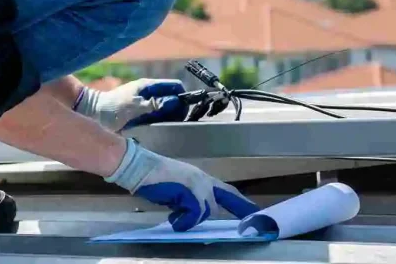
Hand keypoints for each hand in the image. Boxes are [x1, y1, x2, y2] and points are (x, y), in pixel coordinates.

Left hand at [73, 79, 187, 131]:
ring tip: (170, 129)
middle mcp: (150, 94)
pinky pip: (158, 118)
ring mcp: (146, 104)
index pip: (175, 87)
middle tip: (178, 124)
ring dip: (170, 118)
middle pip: (174, 99)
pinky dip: (162, 124)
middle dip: (178, 110)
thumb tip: (175, 102)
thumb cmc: (111, 108)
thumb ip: (154, 104)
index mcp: (149, 86)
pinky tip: (160, 132)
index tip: (185, 111)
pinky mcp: (142, 115)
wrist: (92, 115)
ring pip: (167, 110)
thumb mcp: (134, 106)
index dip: (183, 97)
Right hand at [105, 138, 257, 230]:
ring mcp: (197, 185)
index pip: (227, 192)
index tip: (255, 212)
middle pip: (219, 204)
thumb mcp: (177, 190)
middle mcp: (202, 180)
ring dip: (190, 218)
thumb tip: (194, 215)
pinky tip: (172, 217)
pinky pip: (194, 214)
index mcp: (201, 178)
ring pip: (206, 211)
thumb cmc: (153, 178)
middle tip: (244, 228)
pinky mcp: (190, 192)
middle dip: (228, 214)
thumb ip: (189, 200)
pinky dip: (182, 220)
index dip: (241, 203)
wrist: (140, 168)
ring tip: (174, 215)